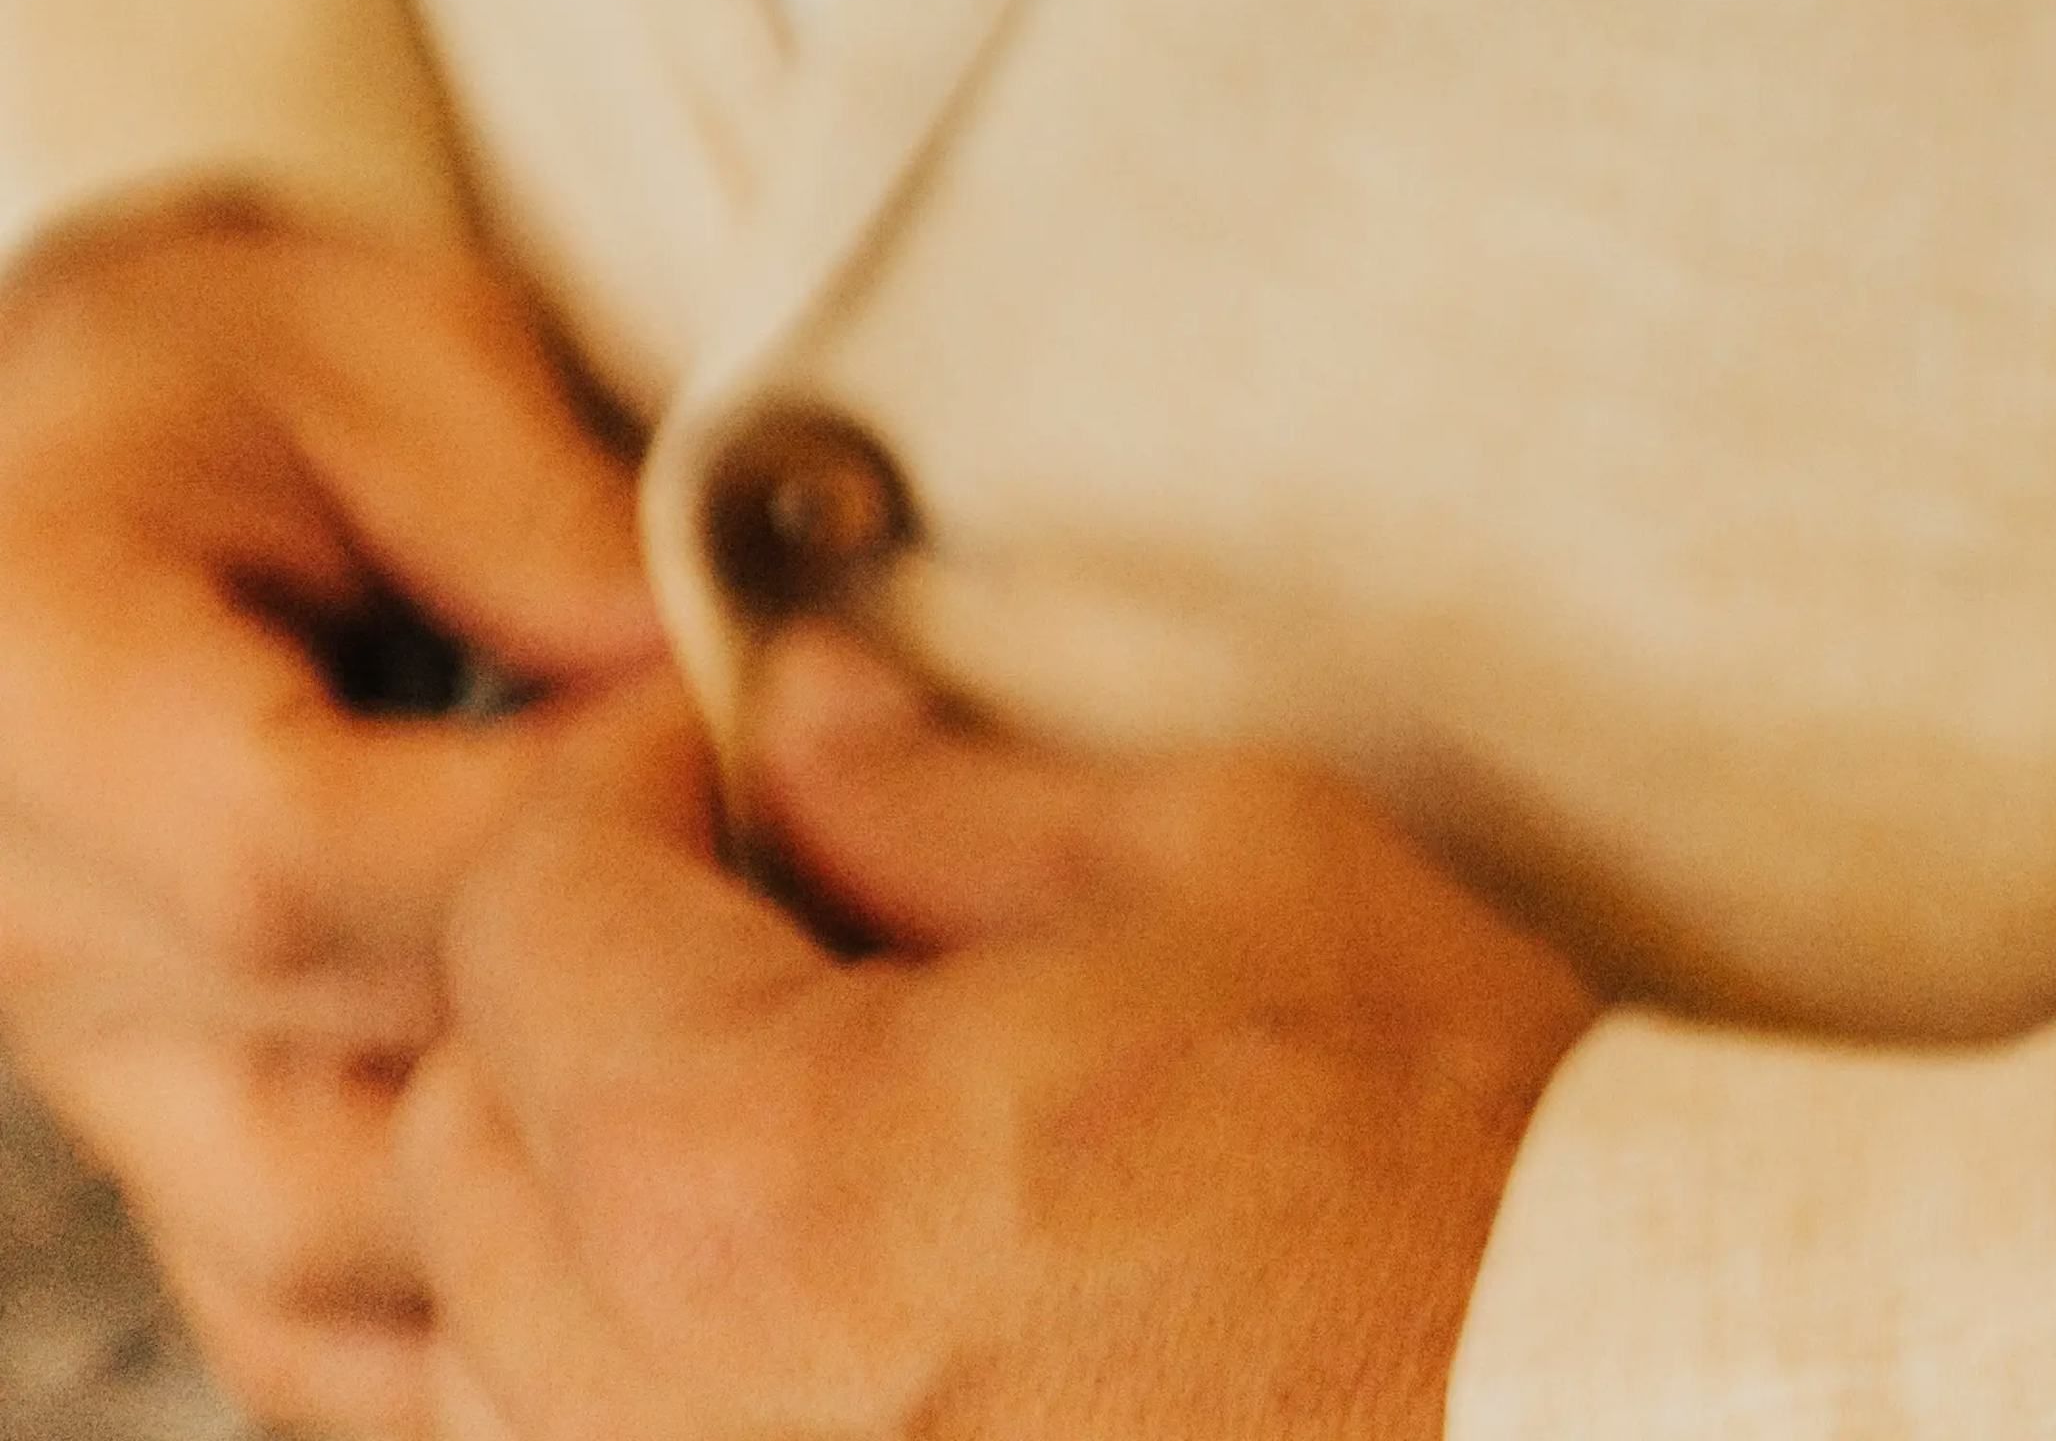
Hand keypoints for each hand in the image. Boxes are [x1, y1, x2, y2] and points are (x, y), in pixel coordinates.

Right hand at [0, 204, 674, 1438]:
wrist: (83, 454)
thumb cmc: (245, 373)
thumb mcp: (393, 349)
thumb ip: (539, 516)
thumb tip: (719, 683)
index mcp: (45, 691)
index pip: (292, 859)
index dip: (546, 827)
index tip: (719, 728)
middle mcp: (35, 938)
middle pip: (325, 1101)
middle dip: (594, 1016)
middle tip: (784, 890)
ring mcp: (95, 1086)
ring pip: (325, 1266)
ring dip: (557, 1178)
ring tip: (733, 1022)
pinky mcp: (168, 1168)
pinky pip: (314, 1335)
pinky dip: (486, 1298)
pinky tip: (643, 1170)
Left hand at [398, 631, 1600, 1440]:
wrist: (1558, 1413)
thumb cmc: (1420, 1165)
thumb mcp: (1210, 868)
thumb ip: (944, 796)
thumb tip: (808, 722)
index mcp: (750, 1181)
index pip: (521, 919)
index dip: (622, 790)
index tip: (732, 763)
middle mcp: (667, 1414)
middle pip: (459, 1146)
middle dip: (577, 998)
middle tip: (756, 922)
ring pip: (487, 1355)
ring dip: (582, 1214)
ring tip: (787, 1123)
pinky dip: (641, 1384)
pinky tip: (811, 1313)